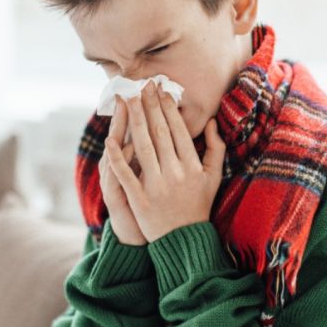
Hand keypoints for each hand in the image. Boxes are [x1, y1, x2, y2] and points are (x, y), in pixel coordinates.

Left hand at [104, 80, 225, 242]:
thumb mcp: (214, 177)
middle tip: (143, 86)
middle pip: (159, 133)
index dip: (168, 109)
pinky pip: (125, 173)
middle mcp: (175, 174)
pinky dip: (117, 156)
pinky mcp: (139, 199)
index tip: (161, 91)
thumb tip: (211, 121)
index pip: (178, 130)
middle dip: (150, 106)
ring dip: (134, 121)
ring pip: (142, 147)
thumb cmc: (199, 204)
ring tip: (129, 100)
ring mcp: (156, 186)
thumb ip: (216, 148)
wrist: (183, 240)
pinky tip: (110, 138)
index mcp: (192, 166)